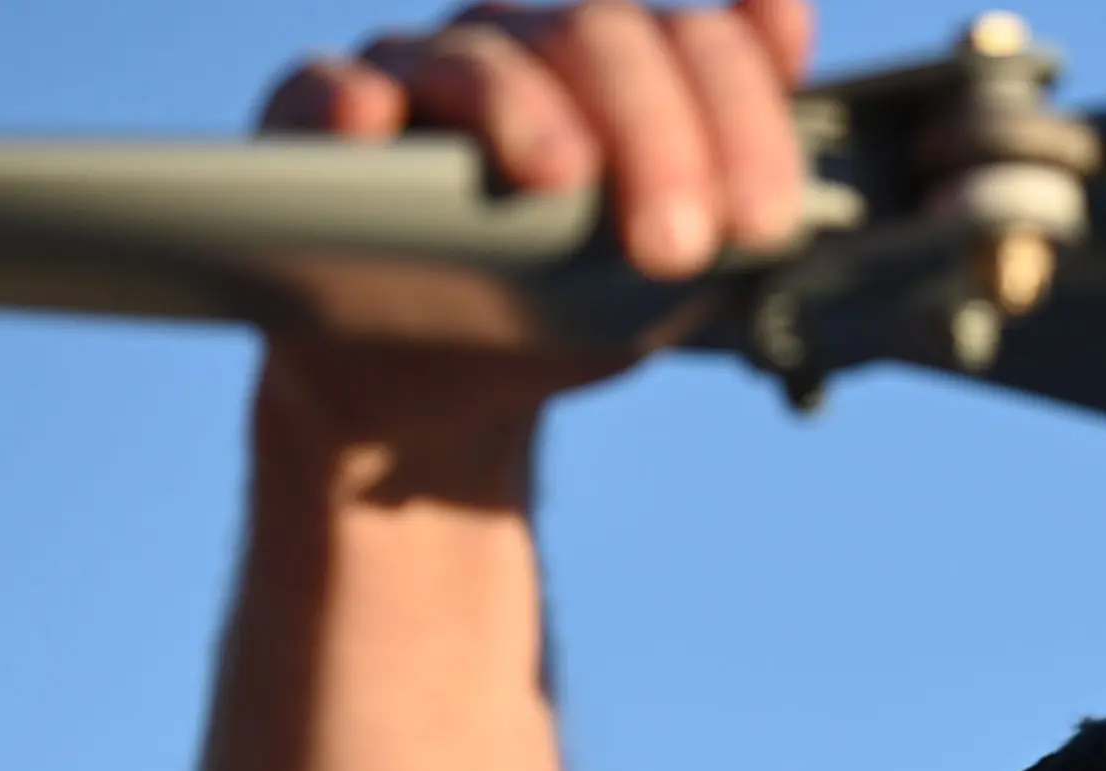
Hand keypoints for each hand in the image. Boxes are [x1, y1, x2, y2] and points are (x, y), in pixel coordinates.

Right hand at [266, 0, 815, 275]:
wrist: (442, 398)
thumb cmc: (561, 307)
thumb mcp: (671, 266)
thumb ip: (733, 168)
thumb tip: (786, 28)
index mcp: (622, 68)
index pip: (697, 44)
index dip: (741, 122)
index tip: (764, 223)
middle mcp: (524, 47)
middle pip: (602, 37)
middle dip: (655, 138)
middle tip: (676, 243)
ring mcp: (419, 75)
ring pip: (481, 58)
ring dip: (527, 113)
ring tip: (561, 180)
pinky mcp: (319, 124)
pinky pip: (328, 89)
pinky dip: (351, 101)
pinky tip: (376, 129)